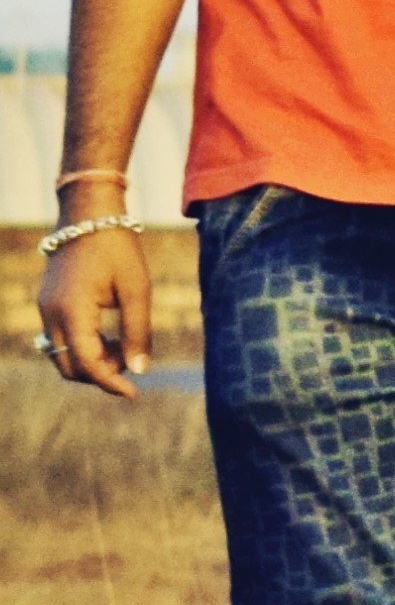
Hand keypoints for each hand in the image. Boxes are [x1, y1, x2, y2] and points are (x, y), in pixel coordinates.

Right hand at [37, 227, 151, 395]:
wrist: (88, 212)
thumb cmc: (116, 247)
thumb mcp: (136, 289)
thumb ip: (138, 332)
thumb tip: (140, 371)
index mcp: (72, 311)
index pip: (87, 364)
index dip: (110, 383)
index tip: (134, 392)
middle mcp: (51, 313)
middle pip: (68, 367)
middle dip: (99, 375)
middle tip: (130, 362)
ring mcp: (45, 308)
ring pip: (61, 354)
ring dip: (90, 362)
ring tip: (122, 347)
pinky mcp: (48, 303)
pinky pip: (59, 339)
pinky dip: (82, 347)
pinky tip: (108, 338)